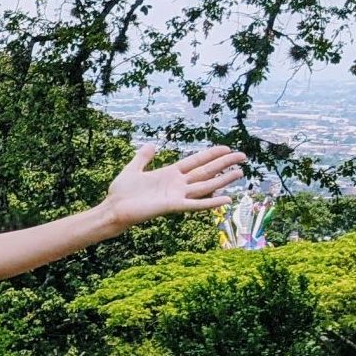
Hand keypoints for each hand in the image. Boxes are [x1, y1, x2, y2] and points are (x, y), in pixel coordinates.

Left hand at [101, 144, 246, 229]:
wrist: (112, 209)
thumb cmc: (121, 193)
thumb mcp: (132, 170)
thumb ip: (142, 158)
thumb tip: (151, 145)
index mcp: (169, 174)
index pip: (196, 161)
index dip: (211, 154)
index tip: (227, 148)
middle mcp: (176, 184)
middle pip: (206, 171)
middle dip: (224, 163)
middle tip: (243, 157)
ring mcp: (176, 195)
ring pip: (205, 185)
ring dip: (223, 180)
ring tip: (240, 173)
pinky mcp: (172, 206)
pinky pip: (195, 204)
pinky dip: (210, 203)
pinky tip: (226, 199)